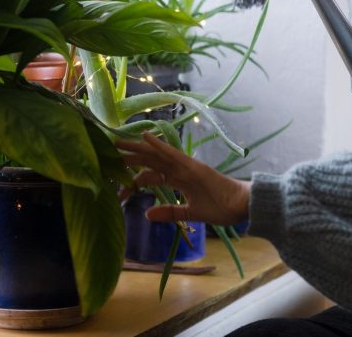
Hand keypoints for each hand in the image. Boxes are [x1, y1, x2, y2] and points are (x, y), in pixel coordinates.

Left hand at [117, 132, 249, 226]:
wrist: (242, 205)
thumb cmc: (221, 208)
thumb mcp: (191, 214)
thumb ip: (170, 213)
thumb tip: (147, 214)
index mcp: (181, 180)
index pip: (153, 175)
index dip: (135, 178)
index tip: (117, 184)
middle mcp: (182, 170)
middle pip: (152, 160)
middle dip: (131, 156)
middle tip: (110, 150)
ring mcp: (187, 166)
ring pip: (158, 155)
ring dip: (138, 148)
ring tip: (119, 141)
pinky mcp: (194, 167)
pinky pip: (173, 154)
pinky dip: (159, 145)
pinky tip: (146, 137)